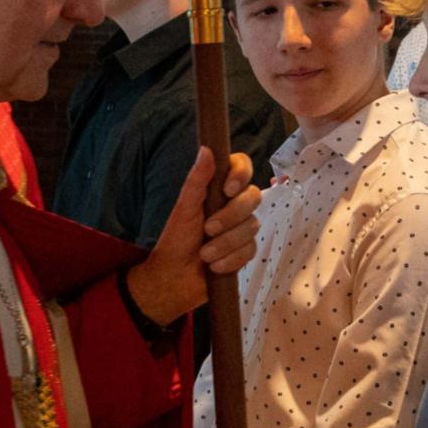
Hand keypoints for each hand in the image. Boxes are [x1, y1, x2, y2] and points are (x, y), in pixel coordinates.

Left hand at [126, 147, 262, 325]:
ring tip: (205, 255)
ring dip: (226, 243)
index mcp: (218, 189)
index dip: (241, 174)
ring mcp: (241, 228)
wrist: (174, 279)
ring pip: (252, 226)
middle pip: (253, 197)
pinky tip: (215, 266)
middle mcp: (234, 205)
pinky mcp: (245, 250)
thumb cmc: (175, 240)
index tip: (228, 189)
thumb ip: (197, 180)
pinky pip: (250, 250)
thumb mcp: (184, 209)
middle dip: (231, 217)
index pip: (242, 167)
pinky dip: (230, 259)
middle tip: (208, 230)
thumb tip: (206, 148)